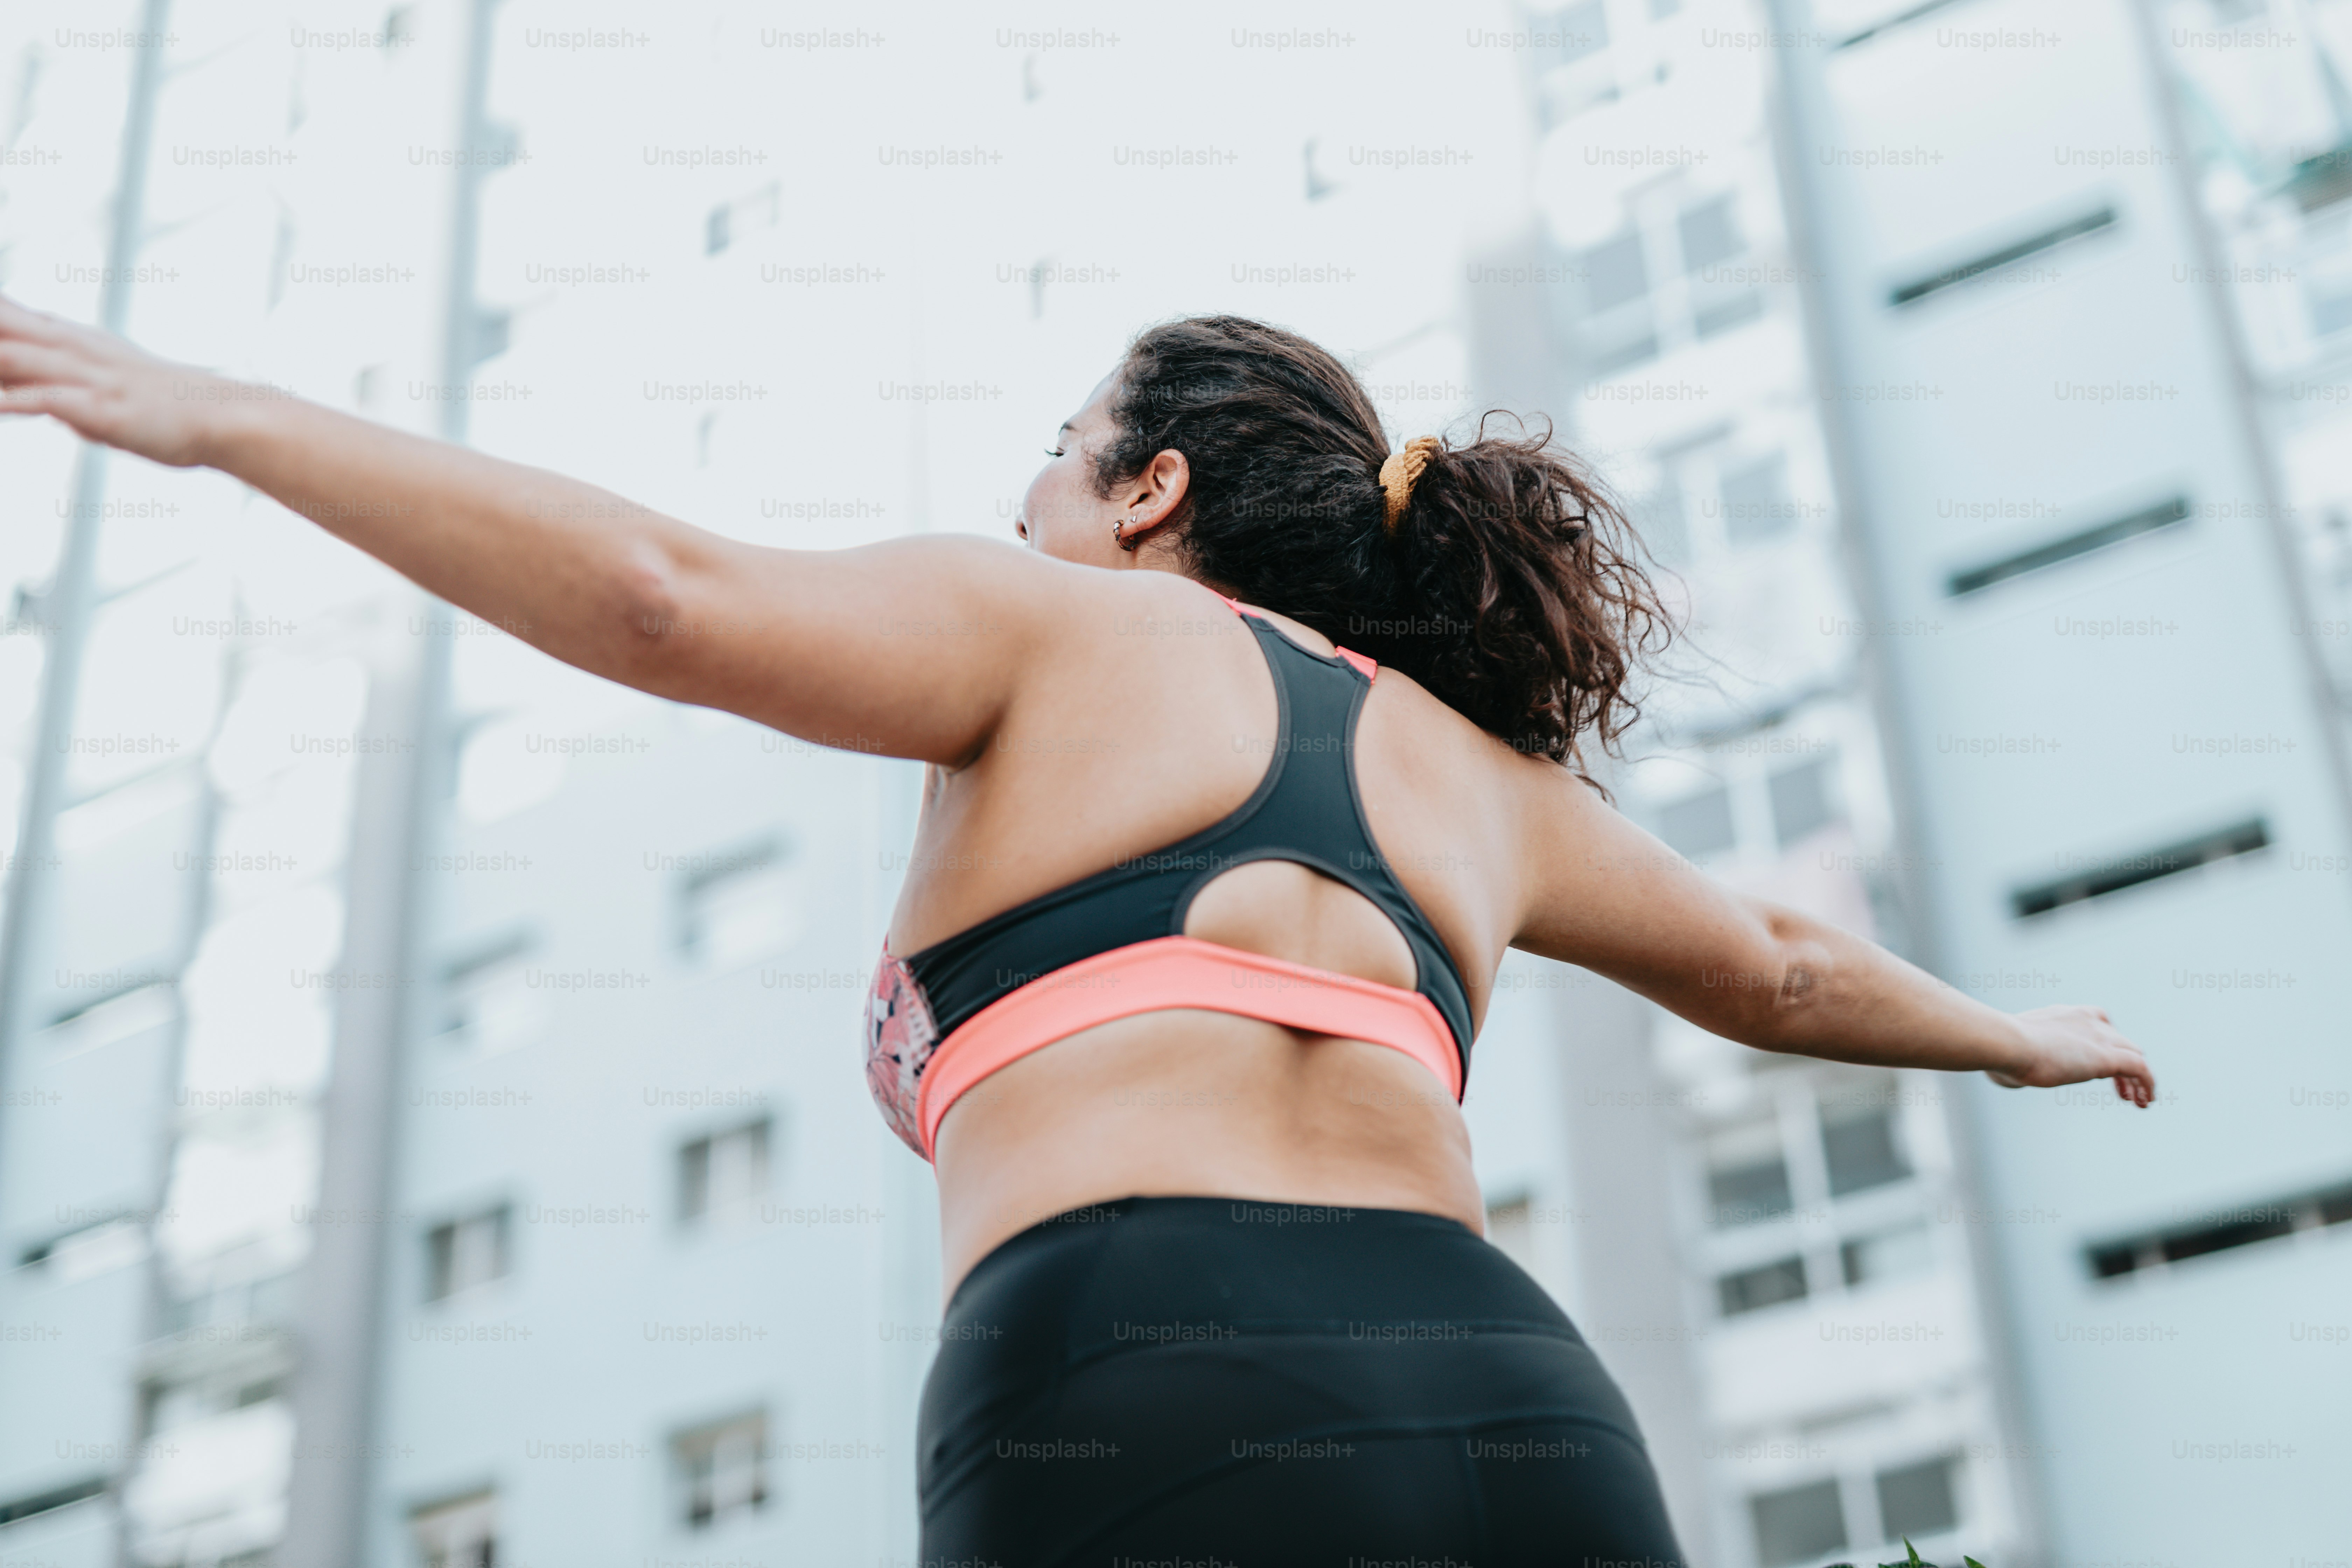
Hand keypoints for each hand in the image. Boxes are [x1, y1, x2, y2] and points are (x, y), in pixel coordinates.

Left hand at [0, 293, 252, 466]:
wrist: (220, 414)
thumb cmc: (162, 404)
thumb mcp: (102, 377)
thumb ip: (56, 375)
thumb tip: (24, 385)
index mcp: (66, 337)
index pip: (3, 312)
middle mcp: (69, 346)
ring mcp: (84, 374)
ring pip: (11, 357)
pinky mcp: (100, 407)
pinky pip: (45, 399)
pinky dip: (12, 399)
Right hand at [1988, 1004, 2153, 1106]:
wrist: (2007, 1043)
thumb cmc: (1999, 1051)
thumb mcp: (2011, 1053)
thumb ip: (2017, 1061)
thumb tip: (2007, 1075)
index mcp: (2063, 1015)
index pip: (2096, 1022)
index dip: (2102, 1043)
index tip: (2097, 1067)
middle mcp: (2086, 1020)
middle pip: (2119, 1039)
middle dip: (2121, 1061)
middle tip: (2119, 1088)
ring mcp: (2099, 1036)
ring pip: (2133, 1053)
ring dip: (2137, 1077)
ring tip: (2138, 1100)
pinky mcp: (2107, 1057)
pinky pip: (2141, 1069)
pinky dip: (2147, 1084)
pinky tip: (2144, 1102)